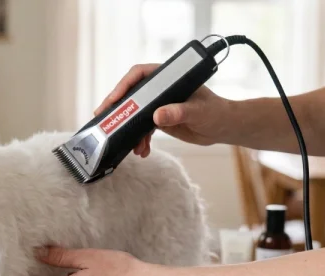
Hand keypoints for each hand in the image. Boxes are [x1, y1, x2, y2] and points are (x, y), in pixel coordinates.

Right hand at [94, 64, 232, 155]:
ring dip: (128, 130)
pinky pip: (142, 129)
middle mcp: (159, 89)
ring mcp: (157, 105)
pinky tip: (141, 151)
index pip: (139, 75)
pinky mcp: (158, 120)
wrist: (223, 128)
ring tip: (126, 144)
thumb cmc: (216, 112)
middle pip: (130, 94)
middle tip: (101, 118)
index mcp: (168, 78)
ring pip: (134, 114)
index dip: (124, 85)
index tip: (114, 99)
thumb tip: (157, 115)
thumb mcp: (198, 111)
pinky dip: (139, 140)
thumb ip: (179, 112)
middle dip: (117, 108)